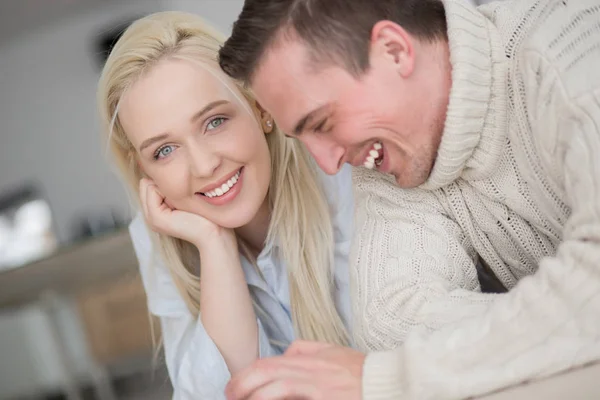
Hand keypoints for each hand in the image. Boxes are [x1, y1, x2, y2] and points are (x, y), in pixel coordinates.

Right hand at [139, 178, 233, 248]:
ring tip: (182, 199)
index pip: (148, 182)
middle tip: (182, 195)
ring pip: (147, 184)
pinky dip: (167, 189)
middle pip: (145, 183)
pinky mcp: (156, 218)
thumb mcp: (184, 196)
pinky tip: (181, 201)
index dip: (165, 180)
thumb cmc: (204, 213)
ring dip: (166, 185)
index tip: (183, 190)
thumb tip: (162, 167)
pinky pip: (152, 189)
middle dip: (163, 182)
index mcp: (156, 211)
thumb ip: (171, 187)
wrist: (213, 232)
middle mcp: (150, 215)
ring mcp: (151, 218)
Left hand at [225, 341, 364, 399]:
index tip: (234, 387)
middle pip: (266, 372)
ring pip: (277, 387)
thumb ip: (306, 350)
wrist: (386, 381)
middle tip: (230, 396)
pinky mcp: (326, 399)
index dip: (246, 375)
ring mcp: (318, 386)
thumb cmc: (361, 369)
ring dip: (256, 396)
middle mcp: (310, 370)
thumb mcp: (331, 351)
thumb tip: (285, 354)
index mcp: (308, 357)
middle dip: (242, 384)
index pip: (268, 363)